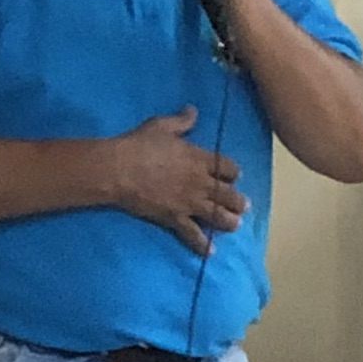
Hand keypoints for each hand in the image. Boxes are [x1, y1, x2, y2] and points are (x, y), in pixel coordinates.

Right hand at [102, 110, 245, 248]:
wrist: (118, 169)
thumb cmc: (138, 145)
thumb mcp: (162, 126)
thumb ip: (181, 120)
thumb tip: (193, 109)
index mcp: (200, 159)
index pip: (228, 168)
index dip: (233, 173)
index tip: (234, 176)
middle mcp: (201, 182)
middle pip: (229, 194)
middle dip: (238, 201)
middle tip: (243, 206)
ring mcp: (190, 202)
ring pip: (218, 215)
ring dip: (229, 221)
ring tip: (235, 225)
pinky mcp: (175, 218)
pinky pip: (193, 234)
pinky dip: (202, 244)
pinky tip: (211, 252)